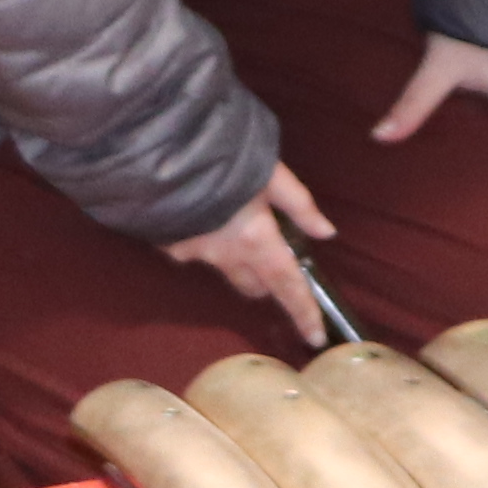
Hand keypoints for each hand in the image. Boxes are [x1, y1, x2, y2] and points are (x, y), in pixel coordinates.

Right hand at [162, 163, 341, 325]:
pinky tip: (200, 213)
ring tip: (233, 225)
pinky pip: (194, 251)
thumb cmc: (223, 154)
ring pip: (224, 270)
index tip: (315, 338)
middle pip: (254, 286)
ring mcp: (194, 253)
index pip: (287, 285)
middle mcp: (226, 255)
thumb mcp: (271, 172)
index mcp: (256, 239)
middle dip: (267, 280)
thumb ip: (299, 204)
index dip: (303, 312)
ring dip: (236, 260)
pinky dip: (203, 239)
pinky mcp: (169, 245)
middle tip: (273, 255)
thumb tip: (326, 232)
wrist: (161, 149)